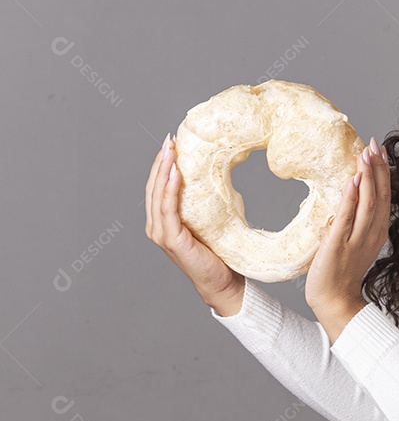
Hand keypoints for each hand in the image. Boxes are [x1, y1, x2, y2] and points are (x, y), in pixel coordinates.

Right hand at [146, 134, 244, 315]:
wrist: (223, 281)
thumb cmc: (218, 252)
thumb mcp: (210, 220)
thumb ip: (204, 202)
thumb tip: (217, 175)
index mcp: (163, 221)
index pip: (157, 187)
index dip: (162, 164)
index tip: (171, 143)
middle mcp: (156, 226)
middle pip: (153, 187)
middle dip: (160, 161)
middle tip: (169, 139)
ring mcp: (161, 234)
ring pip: (157, 195)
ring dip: (163, 170)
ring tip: (170, 150)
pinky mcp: (171, 240)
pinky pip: (167, 209)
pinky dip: (169, 189)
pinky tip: (175, 173)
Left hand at [304, 135, 390, 324]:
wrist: (334, 301)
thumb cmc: (340, 273)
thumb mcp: (353, 242)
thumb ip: (354, 220)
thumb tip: (348, 194)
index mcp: (377, 232)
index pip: (384, 196)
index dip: (383, 172)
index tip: (379, 151)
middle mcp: (372, 234)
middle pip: (381, 195)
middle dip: (378, 168)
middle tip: (374, 144)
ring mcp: (357, 239)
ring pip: (369, 203)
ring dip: (368, 177)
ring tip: (365, 155)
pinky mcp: (339, 245)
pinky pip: (348, 218)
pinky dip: (352, 198)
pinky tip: (353, 180)